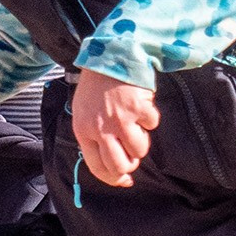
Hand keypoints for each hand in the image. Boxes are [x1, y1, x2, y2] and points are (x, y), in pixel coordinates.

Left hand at [73, 68, 157, 187]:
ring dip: (141, 141)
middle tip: (133, 155)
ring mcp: (120, 119)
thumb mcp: (84, 112)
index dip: (113, 179)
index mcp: (83, 130)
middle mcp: (101, 128)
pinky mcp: (138, 108)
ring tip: (136, 125)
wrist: (109, 55)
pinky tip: (141, 105)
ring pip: (139, 150)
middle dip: (130, 164)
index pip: (98, 167)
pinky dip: (150, 117)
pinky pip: (152, 125)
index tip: (125, 181)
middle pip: (120, 165)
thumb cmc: (96, 86)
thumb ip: (94, 136)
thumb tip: (114, 164)